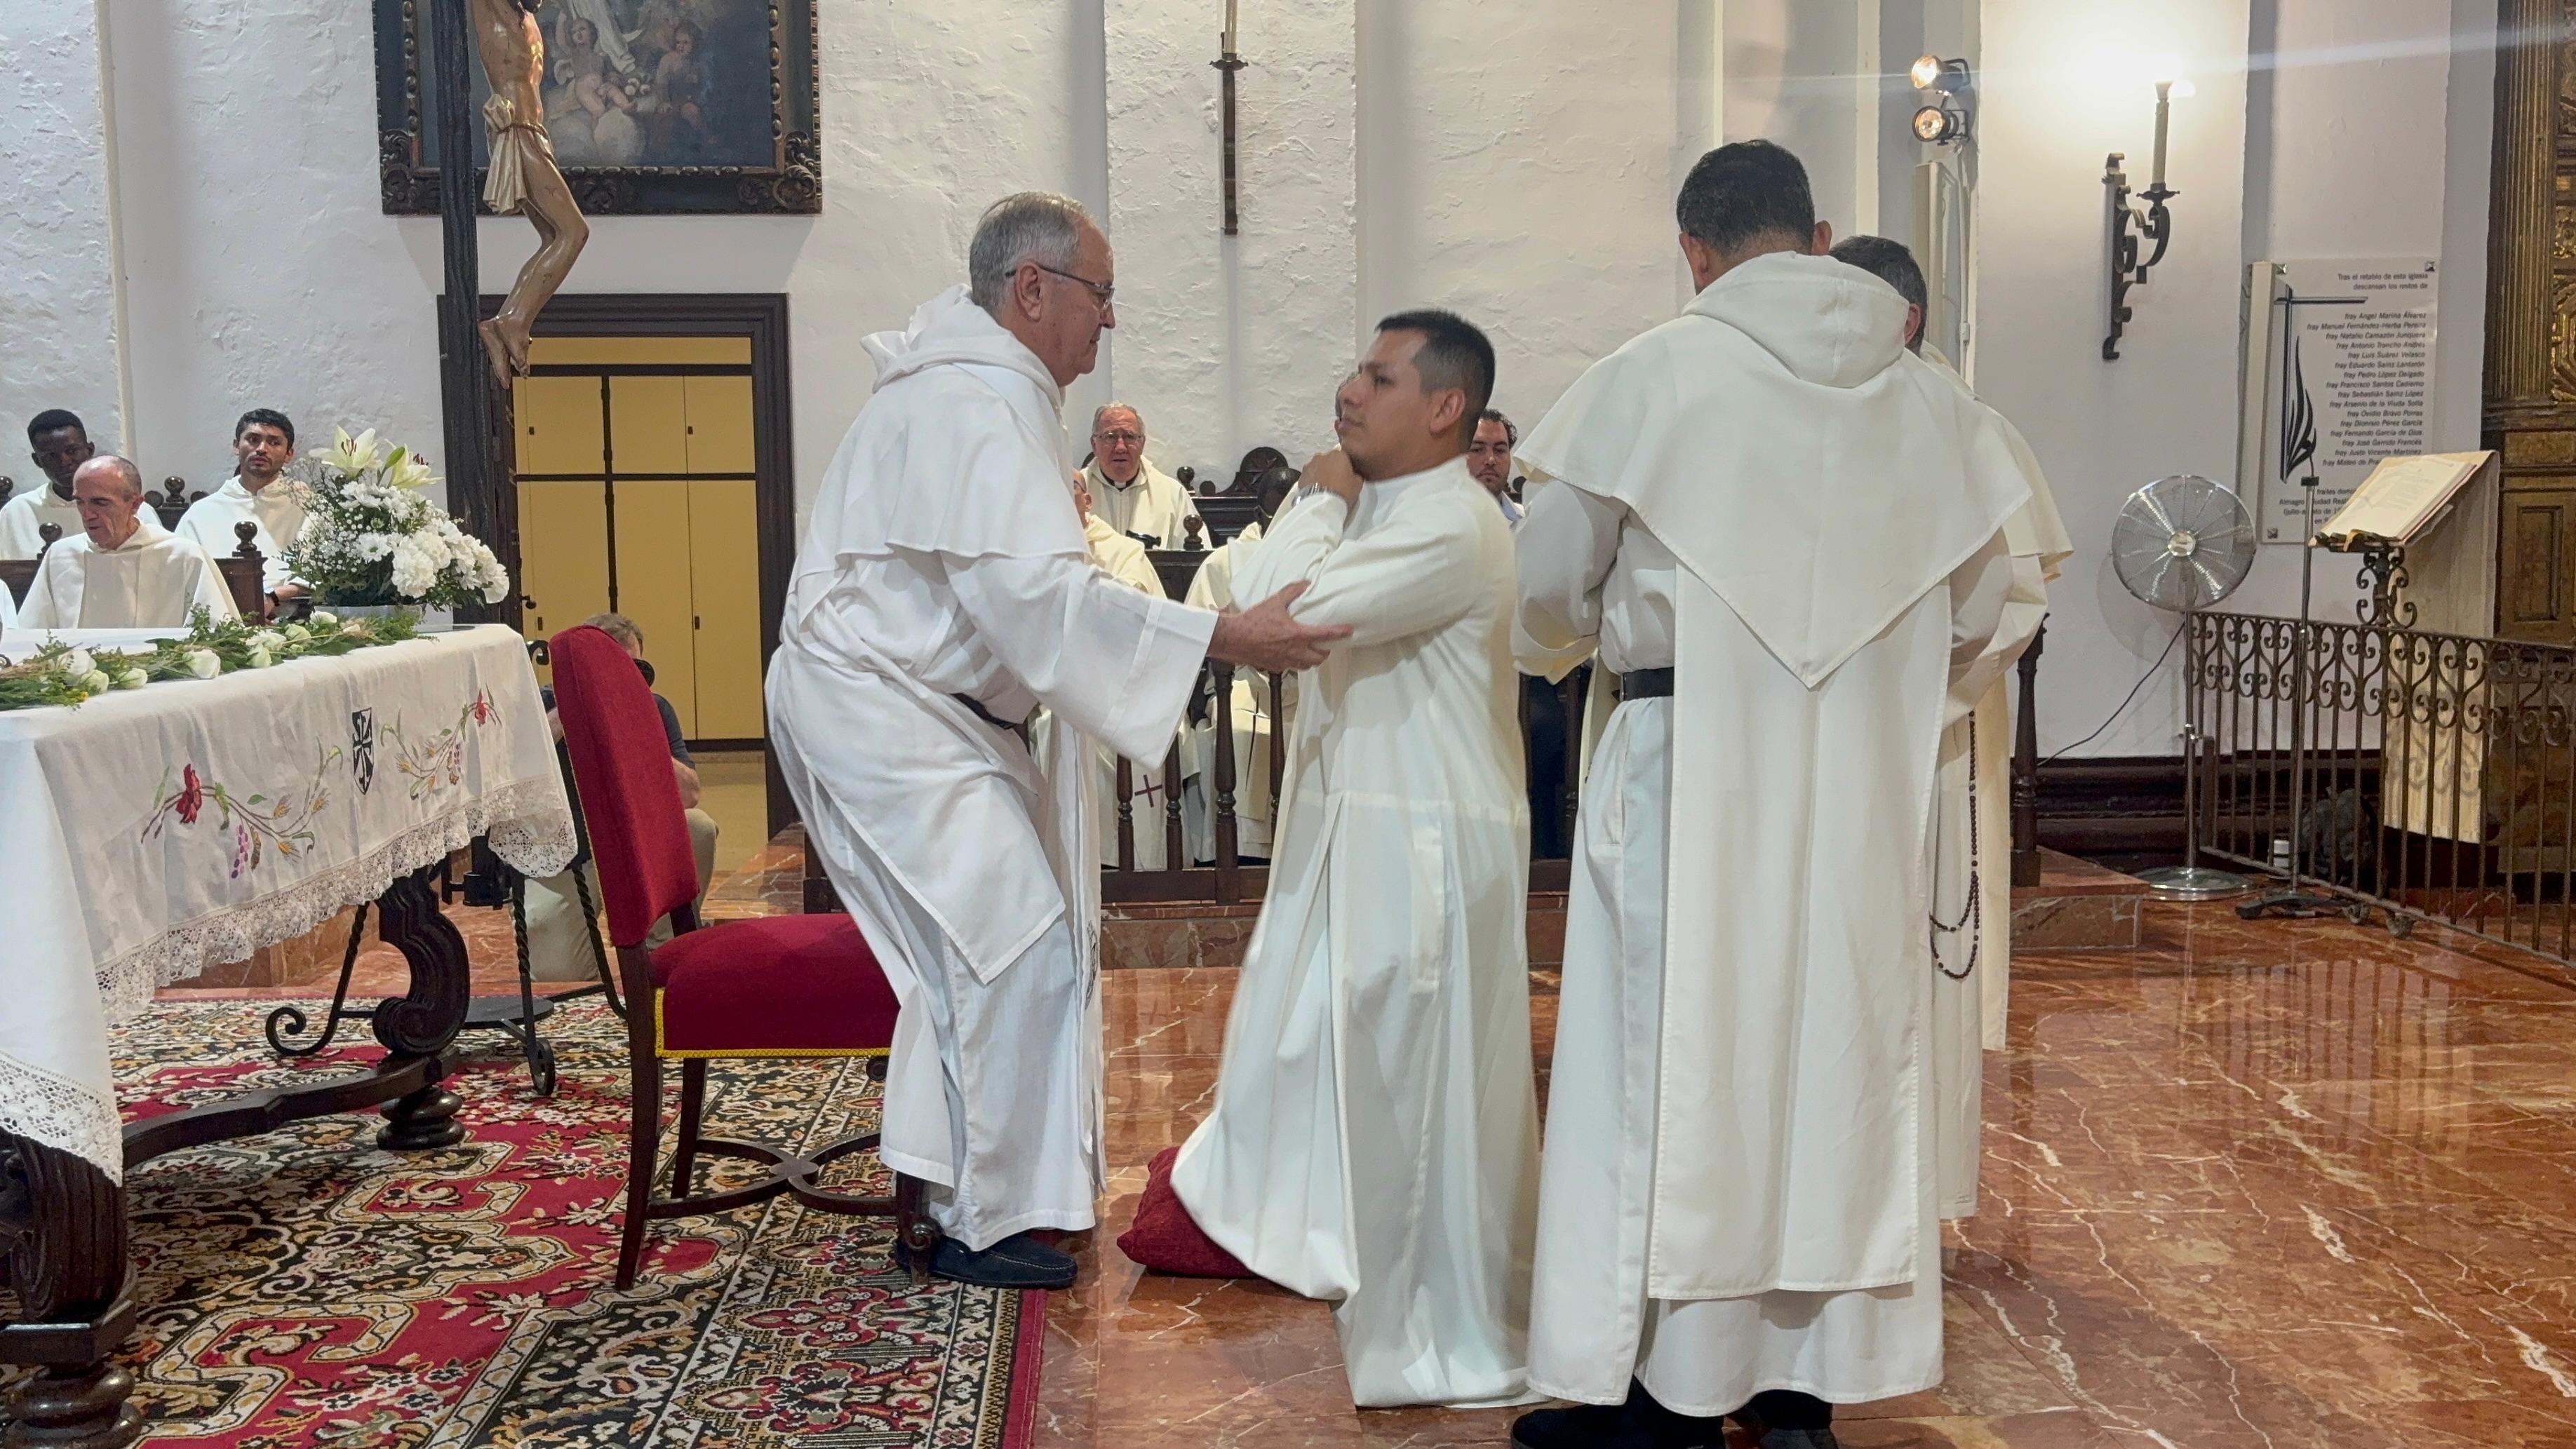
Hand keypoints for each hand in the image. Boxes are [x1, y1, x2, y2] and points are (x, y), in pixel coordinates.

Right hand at [1208, 581, 1351, 670]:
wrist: (1233, 638)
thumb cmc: (1252, 622)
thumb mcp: (1274, 602)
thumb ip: (1292, 592)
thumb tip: (1305, 584)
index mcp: (1297, 635)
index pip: (1326, 635)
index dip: (1340, 633)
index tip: (1349, 631)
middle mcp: (1294, 651)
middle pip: (1320, 658)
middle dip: (1325, 652)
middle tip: (1325, 644)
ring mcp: (1284, 662)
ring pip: (1306, 666)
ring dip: (1311, 659)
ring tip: (1309, 650)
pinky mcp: (1274, 667)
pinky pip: (1290, 668)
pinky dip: (1294, 662)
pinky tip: (1289, 654)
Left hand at [1302, 448, 1361, 508]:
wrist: (1322, 504)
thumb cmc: (1343, 491)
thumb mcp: (1358, 483)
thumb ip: (1356, 474)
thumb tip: (1353, 474)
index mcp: (1338, 454)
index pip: (1343, 456)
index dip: (1345, 466)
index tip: (1347, 475)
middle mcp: (1322, 456)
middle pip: (1328, 460)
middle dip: (1331, 468)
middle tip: (1336, 481)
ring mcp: (1309, 465)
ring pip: (1317, 467)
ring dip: (1320, 473)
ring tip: (1325, 487)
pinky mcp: (1301, 476)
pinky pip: (1309, 476)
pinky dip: (1312, 481)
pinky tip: (1316, 490)